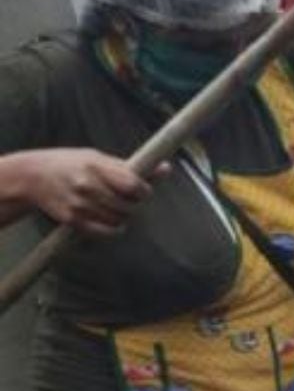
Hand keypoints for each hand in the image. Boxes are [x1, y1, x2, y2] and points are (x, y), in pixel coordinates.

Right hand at [21, 149, 165, 238]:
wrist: (31, 176)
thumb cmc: (69, 164)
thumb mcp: (97, 158)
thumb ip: (130, 167)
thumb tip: (166, 168)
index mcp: (95, 166)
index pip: (133, 185)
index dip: (144, 190)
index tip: (142, 190)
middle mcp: (87, 186)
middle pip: (129, 206)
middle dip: (134, 204)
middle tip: (129, 200)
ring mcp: (79, 205)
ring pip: (120, 220)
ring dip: (124, 216)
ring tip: (115, 207)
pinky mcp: (74, 220)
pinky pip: (106, 232)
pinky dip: (114, 228)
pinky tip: (110, 219)